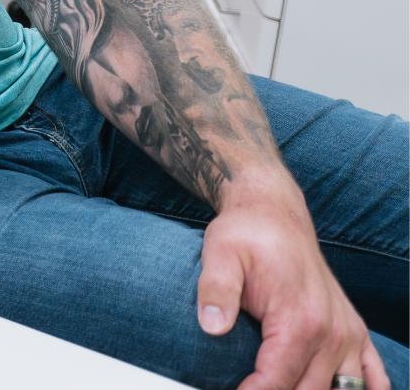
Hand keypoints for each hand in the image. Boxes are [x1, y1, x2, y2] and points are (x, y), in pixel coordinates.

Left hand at [198, 185, 386, 389]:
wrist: (274, 213)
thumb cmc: (246, 233)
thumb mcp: (219, 254)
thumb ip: (215, 290)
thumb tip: (210, 326)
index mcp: (300, 319)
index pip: (277, 380)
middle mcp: (332, 332)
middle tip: (246, 388)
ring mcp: (348, 335)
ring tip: (281, 386)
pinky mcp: (355, 332)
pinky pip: (374, 377)